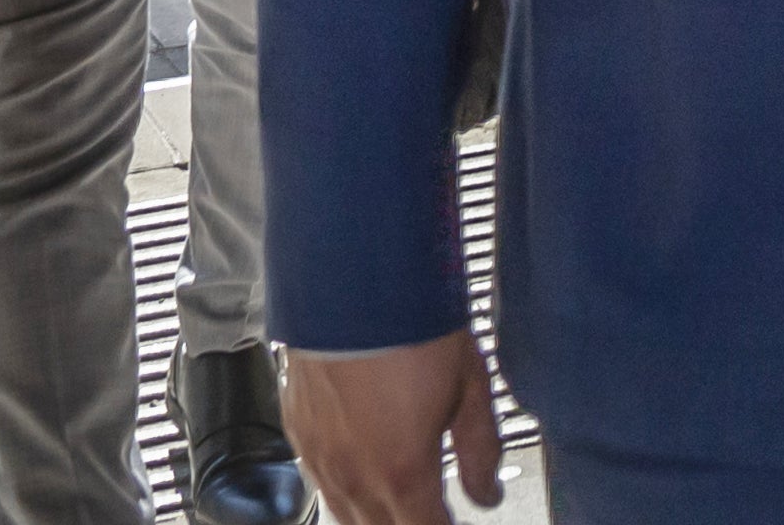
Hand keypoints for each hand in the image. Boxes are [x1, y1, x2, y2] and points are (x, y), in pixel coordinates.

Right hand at [286, 331, 506, 524]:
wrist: (350, 281)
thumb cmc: (410, 325)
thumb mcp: (469, 387)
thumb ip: (480, 450)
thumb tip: (486, 493)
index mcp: (402, 474)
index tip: (455, 522)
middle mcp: (354, 476)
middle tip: (430, 510)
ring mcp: (319, 457)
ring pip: (346, 517)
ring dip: (376, 517)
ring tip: (399, 503)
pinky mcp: (296, 433)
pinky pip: (319, 482)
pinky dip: (344, 490)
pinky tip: (361, 473)